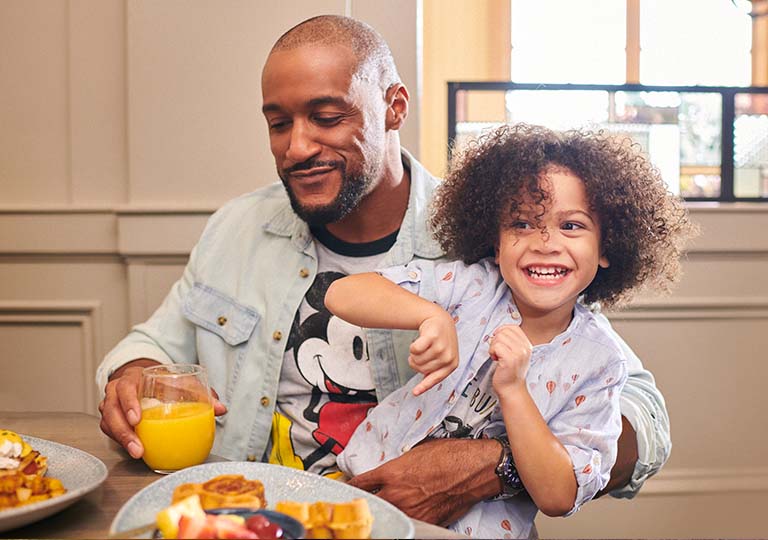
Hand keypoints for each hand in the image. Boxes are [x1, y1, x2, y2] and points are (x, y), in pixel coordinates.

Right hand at [98, 359, 226, 457]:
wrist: (147, 379)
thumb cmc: (165, 382)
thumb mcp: (182, 383)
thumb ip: (201, 393)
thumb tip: (221, 409)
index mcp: (133, 377)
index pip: (125, 387)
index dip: (129, 402)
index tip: (138, 418)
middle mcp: (117, 390)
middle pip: (110, 409)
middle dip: (123, 429)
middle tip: (137, 445)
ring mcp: (111, 405)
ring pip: (108, 423)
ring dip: (122, 439)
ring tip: (138, 452)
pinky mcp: (111, 420)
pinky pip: (110, 432)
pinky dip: (120, 442)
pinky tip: (134, 450)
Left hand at [347, 438, 500, 525]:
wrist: (473, 468)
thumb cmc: (450, 455)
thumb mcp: (416, 451)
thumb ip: (398, 464)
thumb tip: (391, 471)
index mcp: (391, 473)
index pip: (360, 483)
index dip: (351, 485)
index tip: (347, 486)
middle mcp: (396, 494)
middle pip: (368, 504)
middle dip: (363, 502)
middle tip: (359, 502)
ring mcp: (410, 511)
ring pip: (386, 515)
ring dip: (382, 512)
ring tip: (380, 510)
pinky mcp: (425, 521)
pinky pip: (406, 522)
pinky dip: (402, 518)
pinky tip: (402, 515)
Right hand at [409, 312, 458, 395]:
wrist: (440, 320)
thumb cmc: (440, 341)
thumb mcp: (443, 357)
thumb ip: (435, 372)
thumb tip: (419, 390)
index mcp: (452, 364)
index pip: (436, 379)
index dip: (424, 386)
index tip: (414, 393)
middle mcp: (448, 357)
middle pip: (422, 369)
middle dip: (416, 363)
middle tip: (420, 354)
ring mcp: (441, 347)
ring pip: (417, 359)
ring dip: (414, 354)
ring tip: (421, 347)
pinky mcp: (433, 337)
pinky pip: (415, 349)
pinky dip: (412, 347)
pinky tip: (418, 342)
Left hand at [488, 324, 531, 393]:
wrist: (512, 390)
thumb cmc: (510, 373)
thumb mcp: (516, 354)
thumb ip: (511, 342)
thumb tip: (499, 331)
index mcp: (527, 345)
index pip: (513, 327)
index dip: (502, 331)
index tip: (499, 340)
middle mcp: (525, 348)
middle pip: (504, 331)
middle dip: (496, 339)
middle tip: (497, 351)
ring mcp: (518, 353)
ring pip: (499, 337)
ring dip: (493, 346)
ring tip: (497, 355)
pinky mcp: (510, 359)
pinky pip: (496, 346)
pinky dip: (492, 352)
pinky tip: (495, 359)